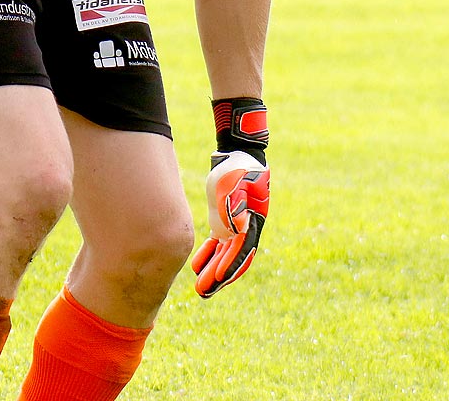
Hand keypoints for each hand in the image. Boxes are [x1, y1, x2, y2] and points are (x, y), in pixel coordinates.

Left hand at [191, 150, 269, 297]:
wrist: (237, 156)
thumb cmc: (236, 167)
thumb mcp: (233, 181)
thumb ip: (233, 203)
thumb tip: (236, 228)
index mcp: (252, 220)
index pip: (242, 248)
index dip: (231, 264)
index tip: (217, 276)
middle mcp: (245, 228)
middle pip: (233, 258)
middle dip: (219, 276)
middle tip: (203, 292)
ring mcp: (234, 227)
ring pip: (224, 255)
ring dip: (213, 272)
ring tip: (200, 290)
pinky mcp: (223, 223)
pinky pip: (217, 246)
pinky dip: (208, 257)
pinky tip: (196, 268)